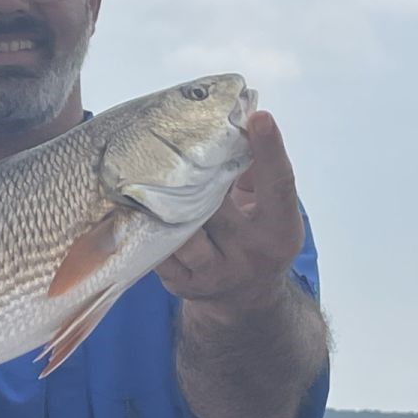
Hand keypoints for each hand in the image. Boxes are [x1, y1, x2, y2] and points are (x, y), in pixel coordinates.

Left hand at [156, 110, 303, 310]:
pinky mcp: (184, 285)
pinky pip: (160, 251)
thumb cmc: (254, 236)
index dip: (270, 150)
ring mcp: (217, 272)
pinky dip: (147, 228)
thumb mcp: (269, 208)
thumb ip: (258, 170)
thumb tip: (241, 118)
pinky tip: (138, 208)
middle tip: (175, 142)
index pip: (279, 184)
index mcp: (280, 229)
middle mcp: (251, 253)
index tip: (259, 116)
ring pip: (183, 231)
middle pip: (218, 205)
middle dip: (196, 175)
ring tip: (149, 176)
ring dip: (165, 205)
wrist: (244, 300)